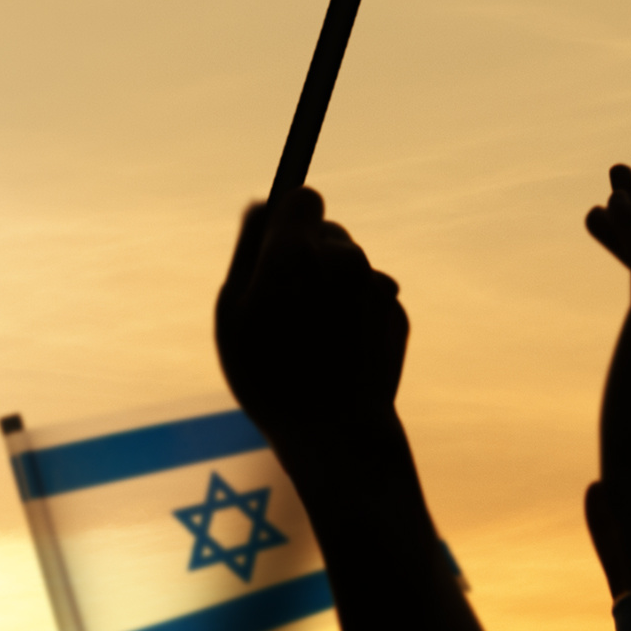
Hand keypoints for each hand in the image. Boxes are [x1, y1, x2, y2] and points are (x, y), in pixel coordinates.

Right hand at [211, 187, 405, 446]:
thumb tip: (262, 206)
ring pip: (351, 267)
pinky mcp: (398, 314)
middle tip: (288, 306)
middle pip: (328, 233)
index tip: (278, 247)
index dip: (289, 220)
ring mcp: (376, 286)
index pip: (303, 198)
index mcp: (296, 251)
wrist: (335, 431)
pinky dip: (356, 315)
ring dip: (334, 288)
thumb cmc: (269, 375)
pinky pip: (371, 298)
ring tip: (313, 337)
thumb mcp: (232, 313)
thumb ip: (247, 251)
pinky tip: (340, 351)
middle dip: (309, 256)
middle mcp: (343, 258)